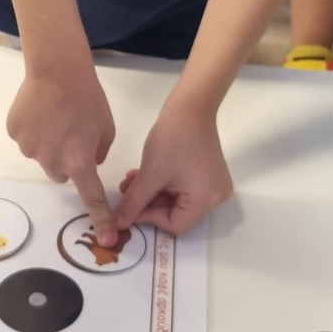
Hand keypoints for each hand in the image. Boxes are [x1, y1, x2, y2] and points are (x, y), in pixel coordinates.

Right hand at [7, 64, 119, 245]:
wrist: (57, 69)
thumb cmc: (88, 97)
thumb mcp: (106, 129)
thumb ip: (97, 153)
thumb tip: (86, 161)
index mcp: (79, 162)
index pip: (92, 198)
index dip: (100, 219)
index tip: (105, 240)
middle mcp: (52, 161)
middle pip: (60, 173)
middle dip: (67, 160)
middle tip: (72, 134)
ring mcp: (29, 148)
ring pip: (42, 155)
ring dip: (49, 143)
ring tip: (55, 116)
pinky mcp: (14, 133)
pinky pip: (26, 139)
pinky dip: (33, 129)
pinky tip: (40, 110)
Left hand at [115, 100, 232, 235]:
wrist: (190, 106)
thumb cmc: (172, 140)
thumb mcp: (150, 175)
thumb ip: (133, 203)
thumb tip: (116, 225)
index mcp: (206, 200)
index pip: (175, 225)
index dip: (149, 218)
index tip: (128, 207)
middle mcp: (216, 197)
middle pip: (176, 213)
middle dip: (148, 203)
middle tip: (126, 191)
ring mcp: (214, 185)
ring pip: (176, 200)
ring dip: (151, 192)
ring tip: (131, 179)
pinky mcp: (208, 173)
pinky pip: (183, 188)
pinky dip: (163, 183)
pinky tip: (144, 173)